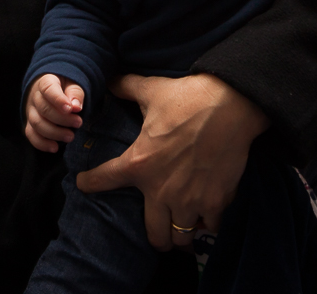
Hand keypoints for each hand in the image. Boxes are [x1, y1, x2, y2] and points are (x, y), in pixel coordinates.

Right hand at [24, 74, 83, 152]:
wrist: (52, 89)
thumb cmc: (65, 86)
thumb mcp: (73, 83)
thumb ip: (76, 93)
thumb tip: (76, 107)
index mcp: (45, 81)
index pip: (48, 89)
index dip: (58, 100)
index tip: (70, 108)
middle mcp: (35, 96)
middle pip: (43, 109)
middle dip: (62, 119)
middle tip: (78, 123)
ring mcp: (30, 111)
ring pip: (37, 124)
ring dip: (54, 133)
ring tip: (70, 136)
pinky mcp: (30, 124)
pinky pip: (31, 135)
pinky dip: (41, 143)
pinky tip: (55, 147)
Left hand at [75, 73, 268, 250]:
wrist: (232, 104)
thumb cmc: (188, 98)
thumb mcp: (151, 89)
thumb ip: (126, 87)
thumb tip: (109, 80)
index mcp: (139, 163)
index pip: (102, 180)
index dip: (89, 183)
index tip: (84, 184)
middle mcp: (161, 190)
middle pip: (154, 235)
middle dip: (154, 235)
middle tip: (157, 225)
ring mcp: (190, 200)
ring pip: (180, 238)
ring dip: (180, 233)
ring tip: (182, 225)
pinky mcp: (216, 201)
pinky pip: (209, 228)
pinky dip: (207, 224)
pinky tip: (205, 215)